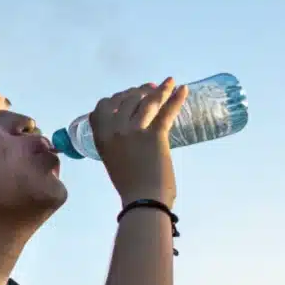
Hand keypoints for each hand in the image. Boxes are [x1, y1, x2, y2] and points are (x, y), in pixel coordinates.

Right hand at [88, 77, 188, 208]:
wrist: (143, 201)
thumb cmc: (129, 187)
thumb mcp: (113, 161)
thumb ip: (116, 144)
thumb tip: (130, 132)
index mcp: (101, 138)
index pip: (101, 108)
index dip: (116, 98)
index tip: (127, 95)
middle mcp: (115, 130)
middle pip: (126, 100)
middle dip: (139, 90)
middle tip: (151, 88)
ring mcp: (134, 131)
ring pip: (147, 102)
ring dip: (159, 89)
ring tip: (169, 83)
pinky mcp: (155, 135)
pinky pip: (166, 112)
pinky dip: (176, 98)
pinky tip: (182, 90)